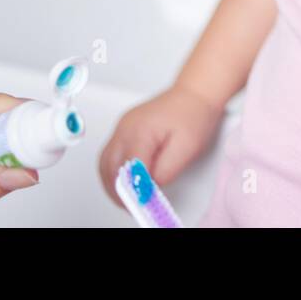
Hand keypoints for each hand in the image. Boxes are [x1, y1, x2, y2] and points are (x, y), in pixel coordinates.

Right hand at [98, 84, 224, 206]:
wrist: (195, 94)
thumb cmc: (194, 115)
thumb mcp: (188, 148)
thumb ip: (166, 170)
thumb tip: (149, 187)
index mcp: (140, 131)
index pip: (129, 170)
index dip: (135, 190)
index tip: (143, 202)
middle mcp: (126, 128)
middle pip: (110, 168)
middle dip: (119, 191)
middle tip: (133, 206)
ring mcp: (122, 127)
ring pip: (105, 162)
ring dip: (112, 183)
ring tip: (128, 197)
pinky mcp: (125, 128)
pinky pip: (111, 153)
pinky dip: (114, 171)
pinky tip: (126, 180)